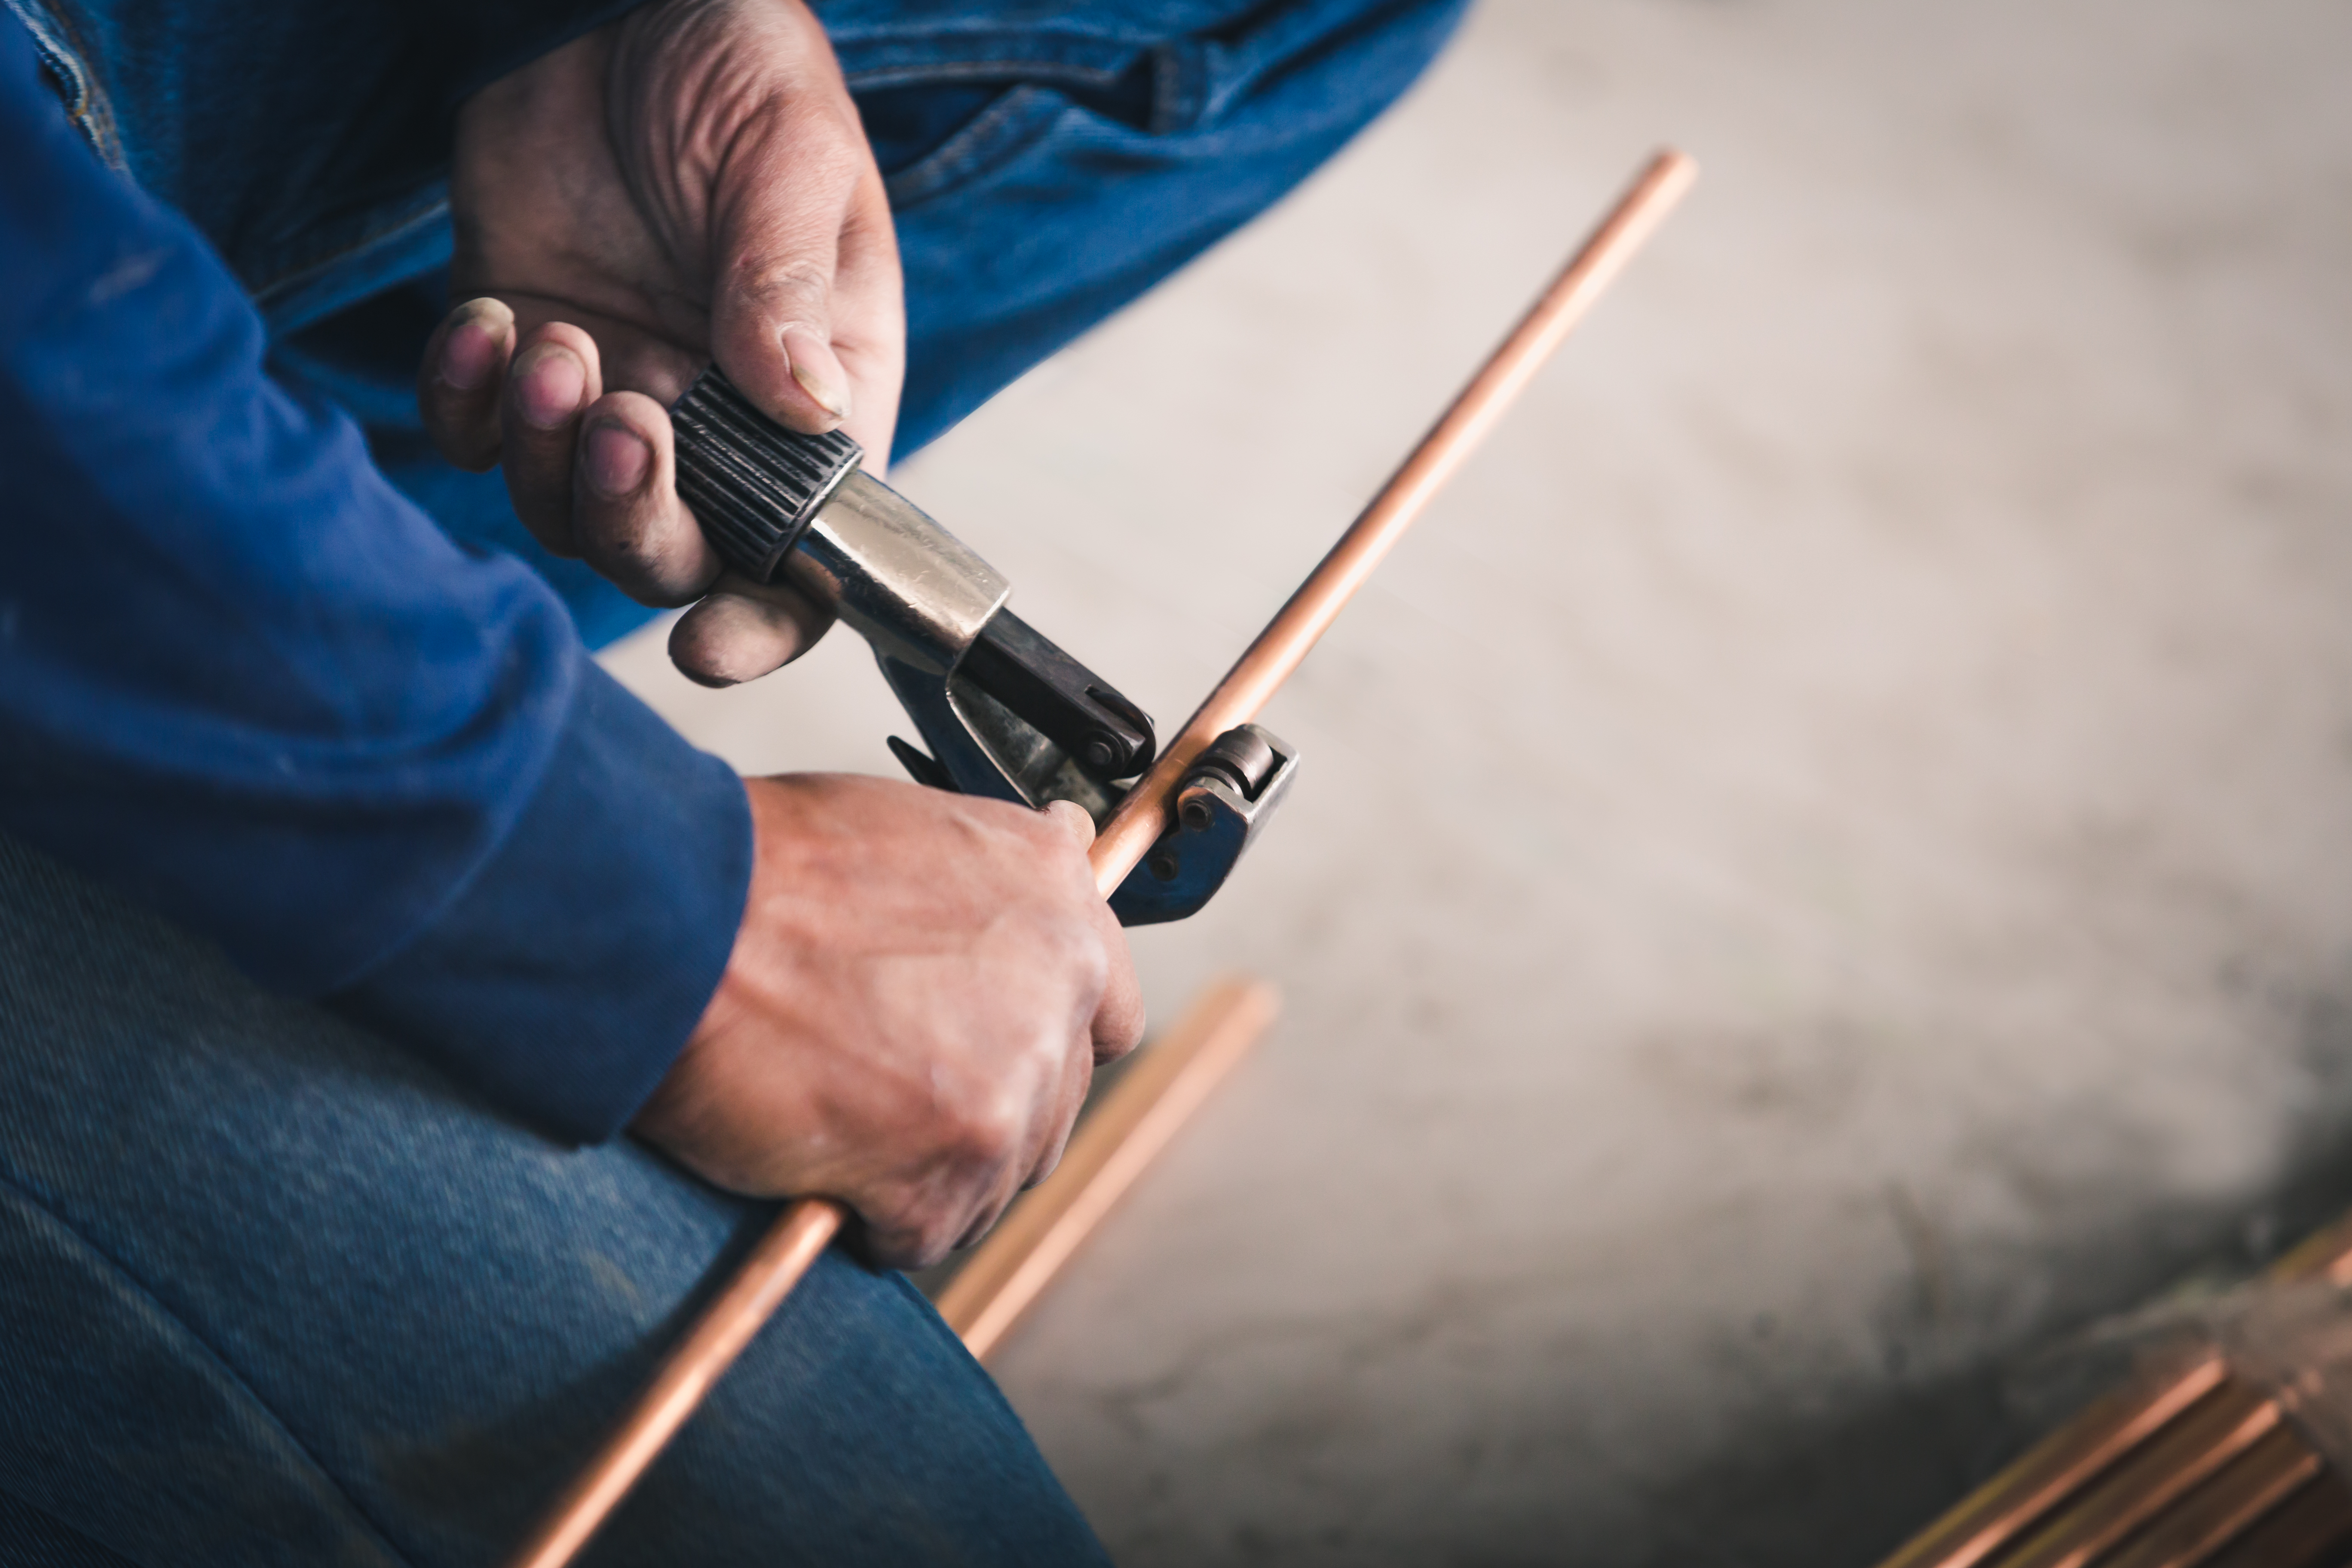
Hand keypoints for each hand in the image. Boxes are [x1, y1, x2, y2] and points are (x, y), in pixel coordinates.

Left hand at [419, 0, 901, 685]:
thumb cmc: (740, 67)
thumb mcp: (793, 156)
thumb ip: (789, 284)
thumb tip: (808, 410)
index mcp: (818, 400)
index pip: (812, 551)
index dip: (767, 618)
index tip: (709, 644)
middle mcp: (720, 425)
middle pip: (675, 554)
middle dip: (638, 520)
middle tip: (627, 420)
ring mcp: (615, 395)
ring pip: (566, 509)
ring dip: (550, 454)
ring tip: (554, 340)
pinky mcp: (519, 354)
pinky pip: (474, 435)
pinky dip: (466, 404)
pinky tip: (485, 323)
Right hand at [631, 775, 1146, 1267]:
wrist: (674, 923)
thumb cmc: (760, 870)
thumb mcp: (910, 824)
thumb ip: (995, 873)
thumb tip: (1061, 852)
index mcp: (1055, 892)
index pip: (1109, 1009)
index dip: (1047, 1042)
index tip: (995, 1056)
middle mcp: (1057, 984)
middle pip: (1052, 1103)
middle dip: (977, 1111)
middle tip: (883, 1091)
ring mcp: (1012, 1081)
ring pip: (997, 1176)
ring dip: (926, 1169)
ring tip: (838, 1119)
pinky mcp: (952, 1167)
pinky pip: (929, 1230)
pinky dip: (874, 1217)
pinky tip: (819, 1163)